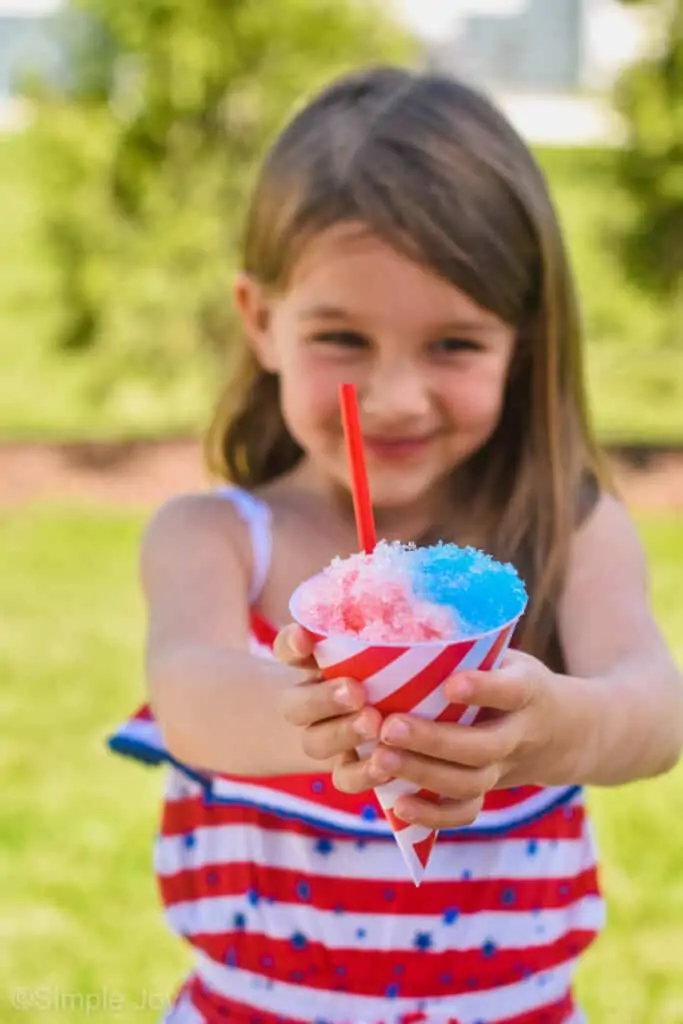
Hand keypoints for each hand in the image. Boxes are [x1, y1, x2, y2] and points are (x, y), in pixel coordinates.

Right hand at [274, 624, 389, 789]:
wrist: (349, 719)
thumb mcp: (366, 647)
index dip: (292, 644)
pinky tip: (386, 764)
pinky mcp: (345, 769)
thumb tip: (403, 584)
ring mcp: (323, 738)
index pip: (288, 649)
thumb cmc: (373, 668)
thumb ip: (373, 628)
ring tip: (373, 723)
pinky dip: (362, 774)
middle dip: (324, 698)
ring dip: (343, 734)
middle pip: (296, 705)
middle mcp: (306, 703)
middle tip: (355, 691)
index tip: (304, 638)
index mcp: (306, 665)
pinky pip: (343, 778)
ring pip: (317, 743)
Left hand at [367, 649, 579, 829]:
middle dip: (433, 740)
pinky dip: (433, 815)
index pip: (511, 692)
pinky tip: (398, 804)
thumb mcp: (510, 657)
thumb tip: (407, 620)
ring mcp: (507, 769)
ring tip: (379, 758)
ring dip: (422, 774)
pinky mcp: (492, 790)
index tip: (451, 684)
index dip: (484, 690)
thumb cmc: (517, 681)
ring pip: (470, 782)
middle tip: (389, 727)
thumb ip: (472, 649)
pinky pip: (466, 811)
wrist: (568, 732)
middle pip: (481, 747)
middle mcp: (521, 735)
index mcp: (529, 692)